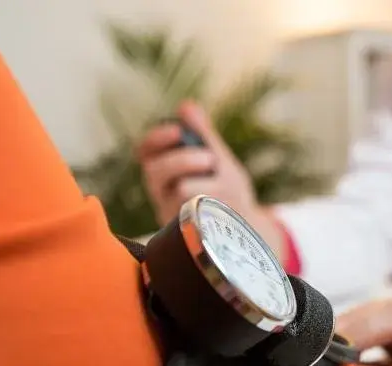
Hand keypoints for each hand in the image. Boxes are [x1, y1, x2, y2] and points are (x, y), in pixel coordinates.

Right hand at [136, 101, 286, 257]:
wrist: (245, 227)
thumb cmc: (226, 189)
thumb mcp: (218, 159)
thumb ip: (203, 135)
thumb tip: (186, 105)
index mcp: (164, 170)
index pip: (146, 150)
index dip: (157, 139)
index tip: (177, 130)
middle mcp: (161, 192)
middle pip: (156, 171)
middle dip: (183, 160)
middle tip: (209, 159)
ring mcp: (172, 214)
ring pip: (179, 193)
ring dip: (206, 183)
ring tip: (224, 185)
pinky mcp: (187, 234)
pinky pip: (197, 216)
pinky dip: (217, 205)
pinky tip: (227, 204)